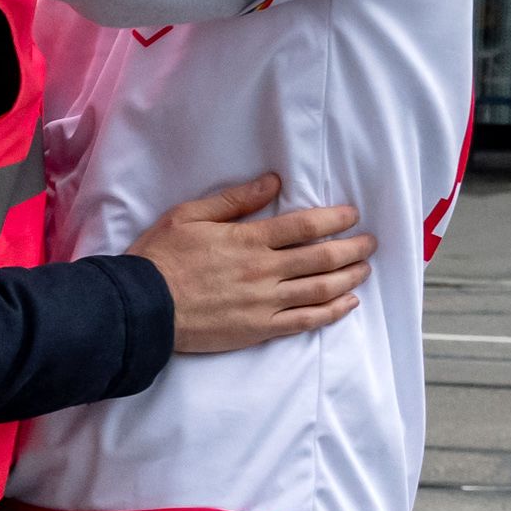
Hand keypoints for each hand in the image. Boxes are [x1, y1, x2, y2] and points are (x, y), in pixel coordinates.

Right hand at [129, 174, 372, 354]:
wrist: (140, 307)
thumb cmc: (159, 258)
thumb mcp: (189, 216)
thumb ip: (234, 200)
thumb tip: (272, 182)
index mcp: (249, 240)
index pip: (306, 226)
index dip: (336, 219)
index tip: (352, 215)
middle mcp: (264, 271)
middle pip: (323, 258)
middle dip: (353, 248)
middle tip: (369, 242)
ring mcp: (264, 302)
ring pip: (321, 289)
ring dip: (350, 277)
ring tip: (364, 269)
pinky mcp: (258, 328)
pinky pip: (305, 321)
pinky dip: (331, 312)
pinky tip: (347, 303)